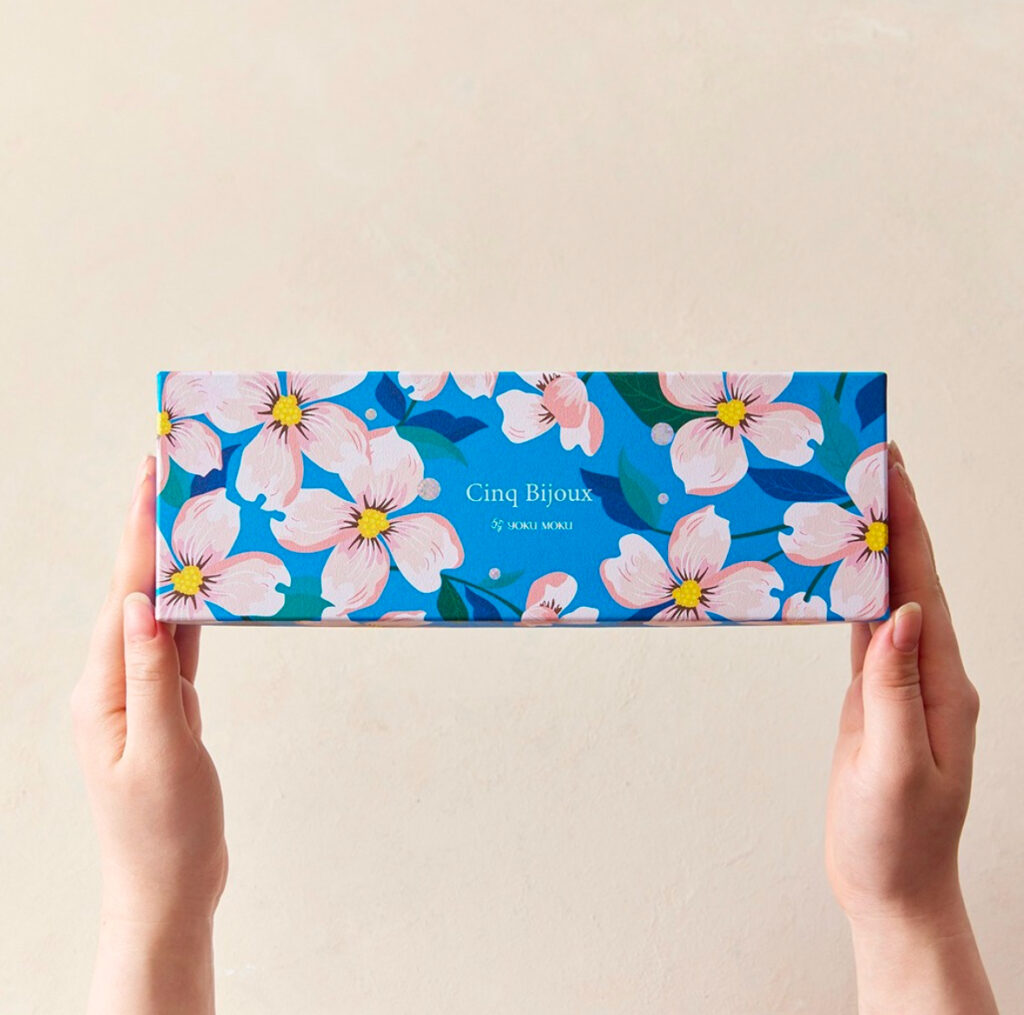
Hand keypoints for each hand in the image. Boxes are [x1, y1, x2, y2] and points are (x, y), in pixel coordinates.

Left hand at [72, 455, 225, 1013]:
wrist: (167, 889)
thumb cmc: (164, 833)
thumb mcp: (164, 755)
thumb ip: (154, 678)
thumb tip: (141, 605)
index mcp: (103, 692)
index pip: (123, 597)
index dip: (139, 535)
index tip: (151, 479)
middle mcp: (113, 684)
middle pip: (132, 593)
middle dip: (149, 533)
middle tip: (171, 476)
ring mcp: (139, 696)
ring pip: (155, 615)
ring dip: (170, 566)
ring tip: (189, 516)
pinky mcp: (165, 709)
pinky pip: (176, 647)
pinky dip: (190, 611)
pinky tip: (204, 589)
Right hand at [826, 440, 994, 1012]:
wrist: (890, 887)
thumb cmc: (896, 840)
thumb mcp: (897, 769)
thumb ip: (897, 690)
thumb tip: (902, 612)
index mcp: (943, 682)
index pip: (924, 587)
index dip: (908, 525)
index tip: (890, 470)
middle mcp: (928, 671)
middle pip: (910, 578)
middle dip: (892, 516)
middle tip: (867, 460)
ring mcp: (901, 681)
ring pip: (886, 596)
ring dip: (871, 545)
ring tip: (849, 497)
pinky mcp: (873, 694)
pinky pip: (862, 628)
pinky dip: (851, 588)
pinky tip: (836, 566)